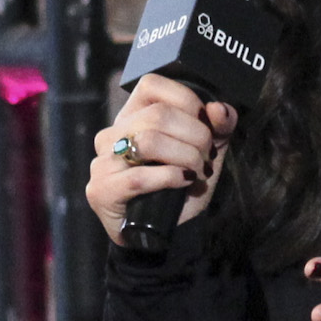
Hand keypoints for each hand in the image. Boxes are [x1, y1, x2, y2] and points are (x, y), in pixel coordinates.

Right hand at [86, 72, 230, 242]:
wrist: (163, 235)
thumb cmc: (180, 189)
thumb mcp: (206, 154)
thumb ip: (218, 128)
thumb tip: (220, 109)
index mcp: (132, 117)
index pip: (152, 84)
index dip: (186, 100)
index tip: (205, 124)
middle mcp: (112, 135)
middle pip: (158, 115)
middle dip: (196, 136)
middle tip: (206, 158)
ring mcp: (102, 162)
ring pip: (149, 141)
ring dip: (186, 157)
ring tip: (197, 172)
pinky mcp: (101, 190)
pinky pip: (139, 177)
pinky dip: (170, 178)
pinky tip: (184, 182)